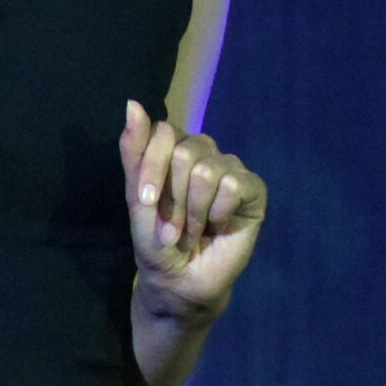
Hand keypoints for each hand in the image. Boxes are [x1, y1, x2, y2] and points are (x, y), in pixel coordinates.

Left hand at [120, 101, 265, 325]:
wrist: (179, 282)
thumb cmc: (156, 242)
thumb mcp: (137, 197)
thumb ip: (134, 151)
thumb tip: (131, 103)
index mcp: (175, 149)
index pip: (165, 132)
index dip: (153, 168)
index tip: (147, 202)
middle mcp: (205, 153)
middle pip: (187, 151)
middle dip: (174, 199)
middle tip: (174, 226)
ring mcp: (231, 169)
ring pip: (208, 170)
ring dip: (194, 212)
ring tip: (193, 231)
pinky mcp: (254, 190)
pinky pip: (235, 184)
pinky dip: (218, 212)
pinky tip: (219, 226)